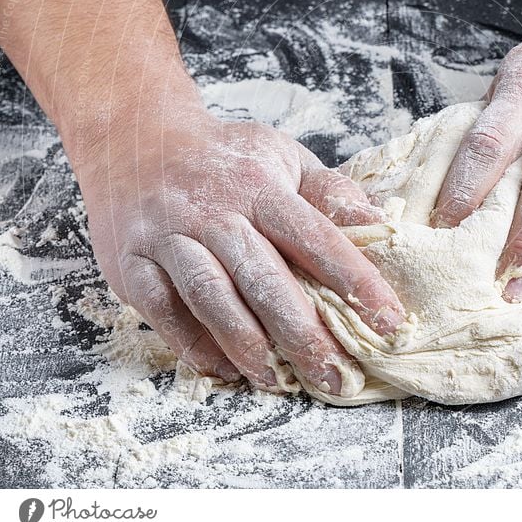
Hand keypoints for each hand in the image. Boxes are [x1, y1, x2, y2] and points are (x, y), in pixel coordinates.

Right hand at [79, 105, 406, 396]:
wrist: (135, 139)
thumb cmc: (223, 157)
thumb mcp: (280, 156)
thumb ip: (326, 190)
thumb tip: (377, 222)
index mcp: (260, 186)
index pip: (316, 237)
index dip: (355, 281)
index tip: (389, 320)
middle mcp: (214, 212)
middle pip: (265, 279)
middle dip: (305, 334)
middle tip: (337, 377)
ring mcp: (169, 238)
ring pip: (213, 298)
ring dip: (250, 346)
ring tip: (281, 383)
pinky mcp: (132, 264)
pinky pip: (165, 311)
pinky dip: (196, 345)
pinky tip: (227, 369)